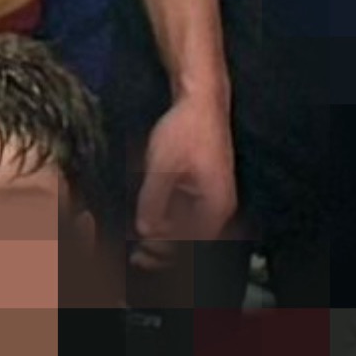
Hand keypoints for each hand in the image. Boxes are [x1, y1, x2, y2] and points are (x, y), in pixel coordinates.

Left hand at [132, 93, 236, 267]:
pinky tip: (150, 219)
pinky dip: (169, 221)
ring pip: (189, 230)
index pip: (193, 246)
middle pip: (193, 242)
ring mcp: (212, 198)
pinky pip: (188, 215)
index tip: (140, 256)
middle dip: (165, 250)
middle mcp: (219, 207)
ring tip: (139, 241)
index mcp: (215, 206)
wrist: (202, 100)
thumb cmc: (186, 130)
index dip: (166, 256)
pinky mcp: (203, 189)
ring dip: (166, 237)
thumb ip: (153, 202)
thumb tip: (144, 233)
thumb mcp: (163, 166)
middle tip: (136, 255)